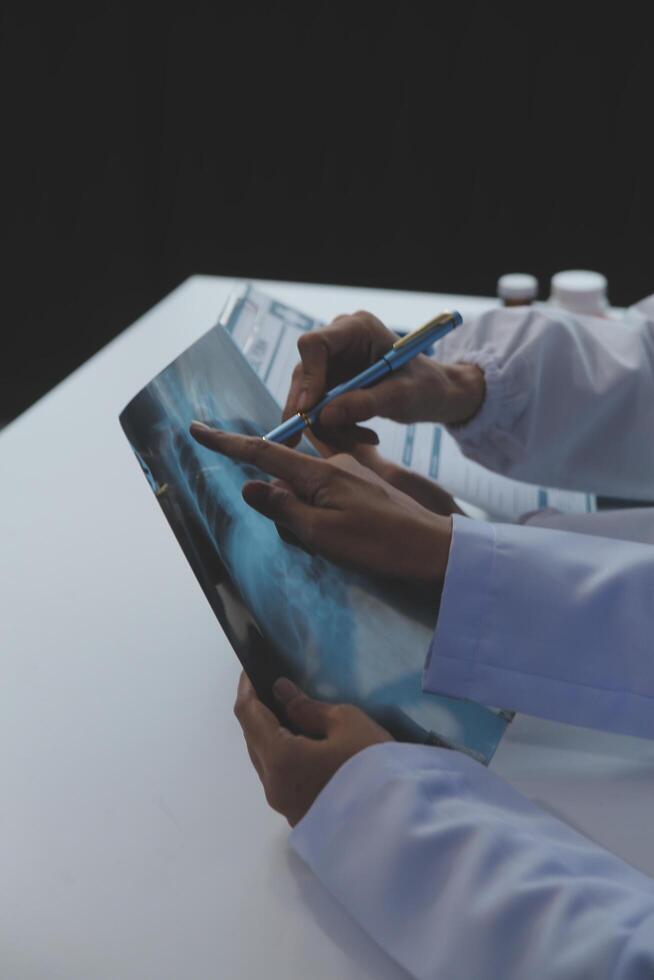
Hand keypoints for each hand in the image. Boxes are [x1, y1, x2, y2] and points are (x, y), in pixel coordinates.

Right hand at [190, 424, 452, 586]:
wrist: (435, 549)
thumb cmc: (381, 545)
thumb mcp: (324, 534)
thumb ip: (283, 510)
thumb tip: (250, 488)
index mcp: (321, 473)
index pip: (263, 453)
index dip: (227, 444)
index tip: (197, 430)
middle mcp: (334, 466)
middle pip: (284, 475)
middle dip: (275, 497)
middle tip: (312, 538)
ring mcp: (351, 475)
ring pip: (306, 489)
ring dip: (302, 513)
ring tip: (336, 544)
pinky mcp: (363, 488)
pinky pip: (326, 496)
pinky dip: (320, 514)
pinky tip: (341, 536)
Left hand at [234, 672, 392, 825]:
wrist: (401, 824)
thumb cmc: (374, 766)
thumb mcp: (346, 723)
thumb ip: (307, 707)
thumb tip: (281, 693)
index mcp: (279, 759)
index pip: (248, 716)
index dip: (247, 689)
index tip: (251, 669)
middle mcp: (273, 786)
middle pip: (253, 741)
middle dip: (257, 712)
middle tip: (271, 688)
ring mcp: (285, 806)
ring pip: (266, 762)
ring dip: (270, 736)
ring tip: (288, 712)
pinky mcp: (301, 817)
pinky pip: (280, 778)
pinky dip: (283, 755)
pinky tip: (301, 743)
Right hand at [283, 310, 484, 443]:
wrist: (436, 393)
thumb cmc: (427, 386)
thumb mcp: (402, 396)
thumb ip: (365, 403)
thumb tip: (325, 416)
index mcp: (357, 328)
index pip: (314, 345)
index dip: (308, 378)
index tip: (309, 411)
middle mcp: (339, 341)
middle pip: (304, 375)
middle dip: (312, 413)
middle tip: (319, 443)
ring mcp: (333, 363)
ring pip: (308, 398)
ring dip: (331, 427)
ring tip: (369, 439)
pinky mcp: (333, 384)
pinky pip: (320, 410)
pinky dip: (338, 429)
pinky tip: (367, 436)